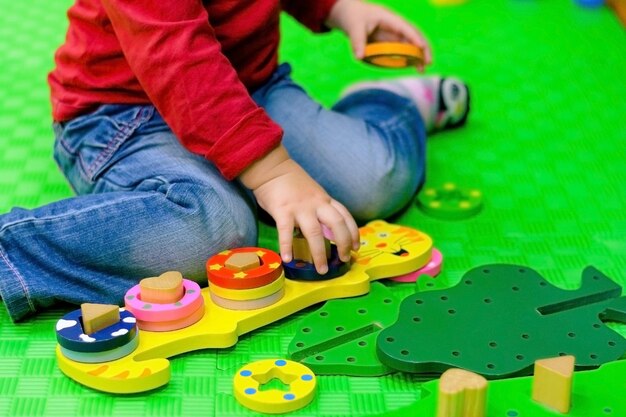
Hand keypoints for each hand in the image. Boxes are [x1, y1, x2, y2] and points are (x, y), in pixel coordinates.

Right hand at [239, 145, 359, 273]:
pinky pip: (286, 231)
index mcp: (324, 200)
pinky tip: (287, 259)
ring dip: (320, 253)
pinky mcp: (282, 210)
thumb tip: (329, 231)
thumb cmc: (292, 182)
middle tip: (344, 260)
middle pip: (337, 225)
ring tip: (322, 270)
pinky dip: (287, 246)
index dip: (353, 233)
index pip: (345, 216)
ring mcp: (300, 207)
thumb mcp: (313, 193)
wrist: (272, 167)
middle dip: (344, 244)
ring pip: (314, 233)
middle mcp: (316, 204)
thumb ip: (321, 209)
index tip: (356, 247)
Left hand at [326, 0, 431, 71]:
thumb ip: (357, 41)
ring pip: (410, 44)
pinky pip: (403, 50)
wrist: (350, 15)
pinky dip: (409, 58)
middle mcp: (395, 26)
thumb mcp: (353, 27)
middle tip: (427, 63)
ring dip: (418, 55)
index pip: (404, 27)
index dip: (413, 37)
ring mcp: (394, 34)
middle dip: (422, 48)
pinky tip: (414, 67)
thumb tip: (359, 57)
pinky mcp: (390, 42)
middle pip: (413, 35)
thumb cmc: (354, 17)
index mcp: (388, 18)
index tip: (421, 47)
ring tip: (422, 69)